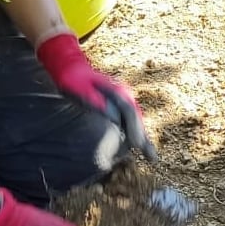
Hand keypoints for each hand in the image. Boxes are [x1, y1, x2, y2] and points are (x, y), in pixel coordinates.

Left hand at [36, 32, 157, 159]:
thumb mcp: (81, 89)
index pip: (130, 112)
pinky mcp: (119, 104)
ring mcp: (123, 98)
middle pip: (137, 118)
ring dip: (143, 137)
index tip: (137, 144)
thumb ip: (96, 102)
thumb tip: (112, 118)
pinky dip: (136, 132)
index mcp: (118, 91)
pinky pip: (130, 120)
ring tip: (151, 156)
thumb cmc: (74, 79)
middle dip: (144, 137)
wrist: (72, 68)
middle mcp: (124, 95)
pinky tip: (140, 144)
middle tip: (152, 157)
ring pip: (136, 120)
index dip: (135, 129)